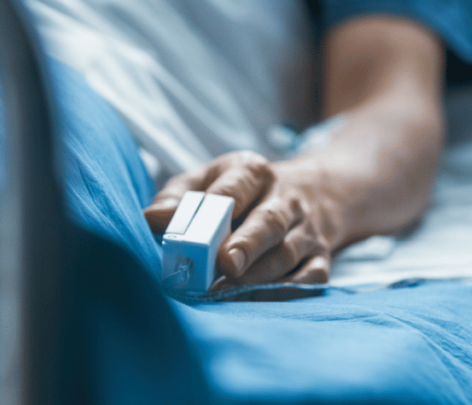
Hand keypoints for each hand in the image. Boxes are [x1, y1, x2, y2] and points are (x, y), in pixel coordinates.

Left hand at [143, 151, 341, 286]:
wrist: (309, 193)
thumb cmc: (239, 192)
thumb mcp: (206, 180)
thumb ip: (177, 198)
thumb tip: (150, 220)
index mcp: (253, 172)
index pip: (237, 186)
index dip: (221, 207)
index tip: (201, 232)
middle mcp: (285, 198)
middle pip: (268, 221)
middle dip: (247, 244)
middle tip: (226, 265)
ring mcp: (306, 229)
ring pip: (287, 254)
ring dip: (258, 275)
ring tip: (226, 291)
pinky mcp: (320, 257)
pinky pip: (309, 278)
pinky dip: (283, 292)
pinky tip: (254, 300)